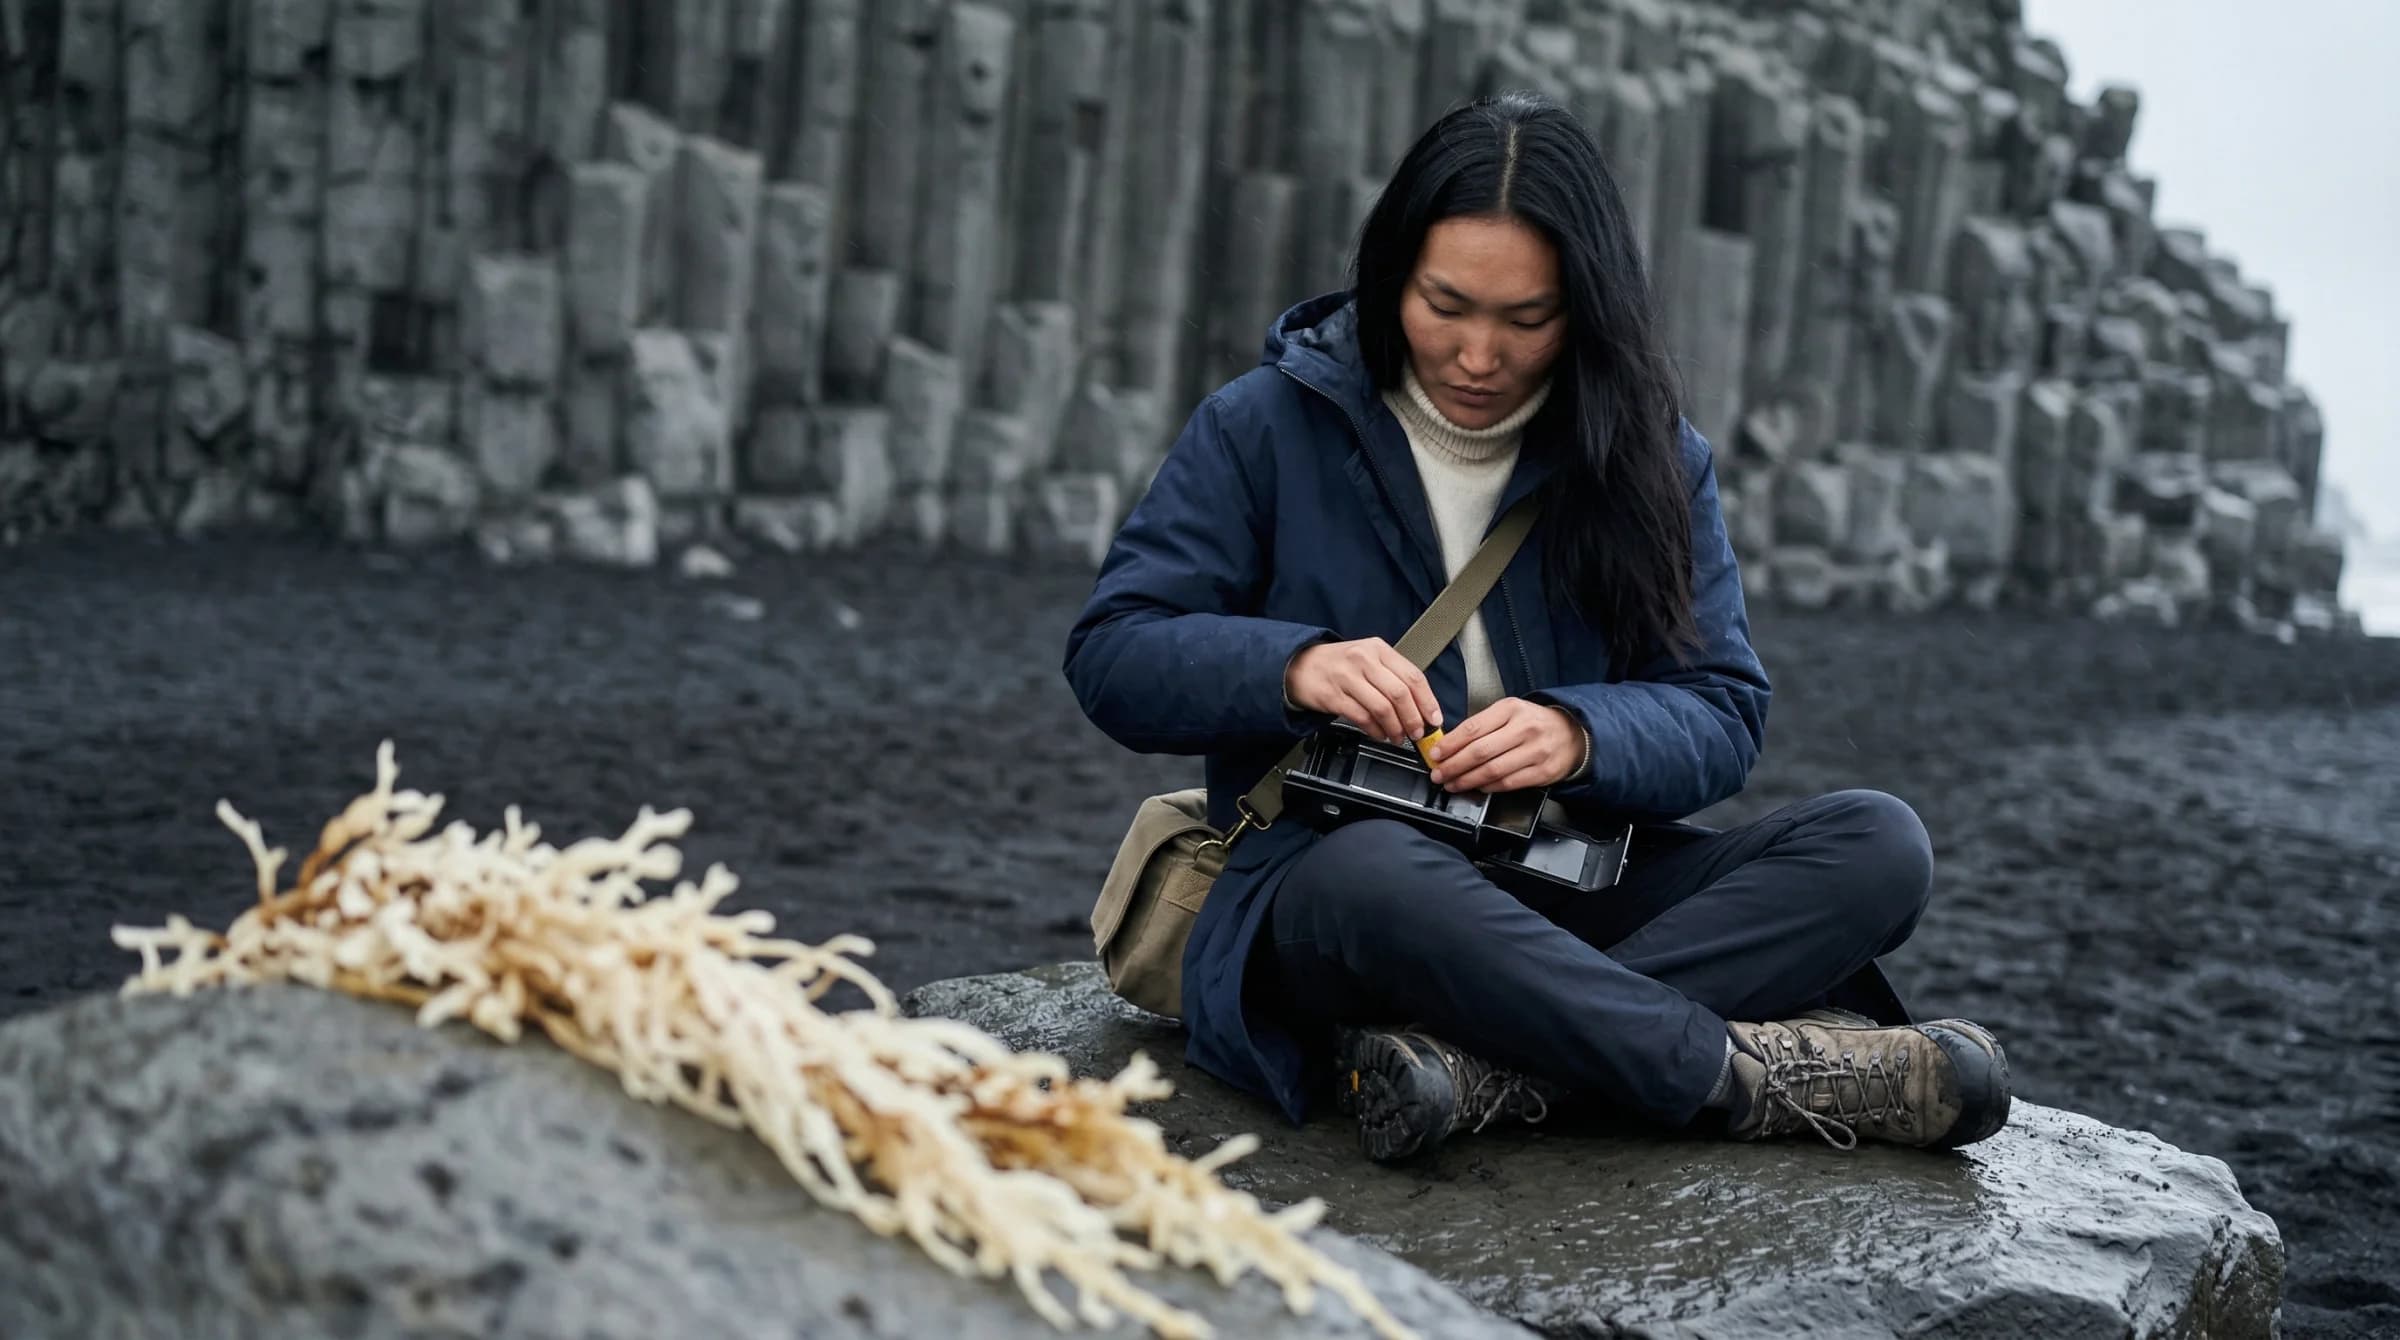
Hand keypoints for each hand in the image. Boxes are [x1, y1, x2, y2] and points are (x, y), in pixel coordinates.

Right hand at [1284, 637, 1442, 744]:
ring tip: (1398, 737)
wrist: (1300, 665)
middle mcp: (1364, 660)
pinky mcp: (1333, 696)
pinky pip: (1362, 717)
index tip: (1434, 719)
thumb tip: (1421, 706)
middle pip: (1399, 693)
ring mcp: (1347, 677)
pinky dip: (1375, 730)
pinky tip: (1379, 734)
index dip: (1427, 701)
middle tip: (1417, 733)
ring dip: (1395, 728)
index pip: (1413, 676)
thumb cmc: (1340, 665)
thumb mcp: (1369, 659)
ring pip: (1382, 708)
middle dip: (1413, 719)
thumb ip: (1393, 677)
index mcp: (1379, 649)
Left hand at [1426, 697, 1585, 793]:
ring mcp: (1535, 751)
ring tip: (1452, 784)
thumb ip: (1483, 725)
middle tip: (1439, 774)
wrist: (1572, 733)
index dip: (1450, 744)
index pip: (1473, 728)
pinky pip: (1508, 783)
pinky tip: (1477, 786)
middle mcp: (1524, 729)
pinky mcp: (1542, 772)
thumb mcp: (1509, 712)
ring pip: (1493, 770)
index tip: (1435, 754)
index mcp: (1511, 709)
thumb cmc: (1533, 722)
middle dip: (1454, 765)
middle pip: (1480, 751)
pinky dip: (1488, 787)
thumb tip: (1450, 745)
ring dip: (1467, 780)